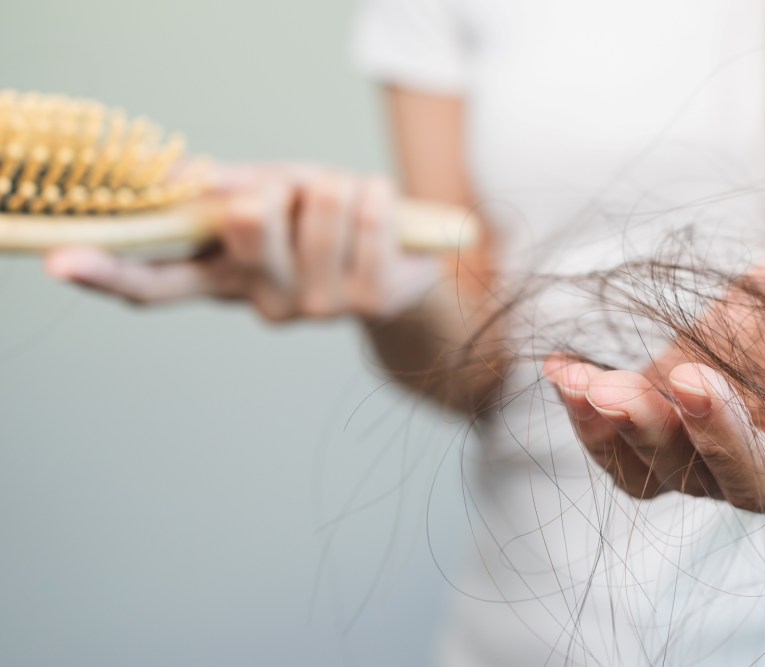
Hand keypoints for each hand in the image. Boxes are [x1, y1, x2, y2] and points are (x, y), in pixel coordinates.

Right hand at [43, 163, 441, 321]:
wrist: (406, 266)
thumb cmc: (326, 223)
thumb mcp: (272, 195)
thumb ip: (227, 189)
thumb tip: (175, 176)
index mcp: (224, 277)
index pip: (156, 285)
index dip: (108, 272)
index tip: (61, 261)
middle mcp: (262, 302)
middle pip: (249, 216)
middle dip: (282, 182)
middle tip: (305, 196)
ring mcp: (315, 308)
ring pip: (322, 200)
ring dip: (338, 183)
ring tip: (348, 207)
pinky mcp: (367, 302)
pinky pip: (369, 210)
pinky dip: (377, 192)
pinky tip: (380, 212)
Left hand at [544, 250, 764, 524]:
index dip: (725, 440)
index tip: (698, 380)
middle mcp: (758, 472)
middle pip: (692, 477)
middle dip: (653, 433)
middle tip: (621, 389)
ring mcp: (708, 439)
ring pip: (644, 462)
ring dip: (607, 426)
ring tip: (579, 383)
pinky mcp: (674, 398)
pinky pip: (619, 420)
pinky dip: (585, 399)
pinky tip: (560, 368)